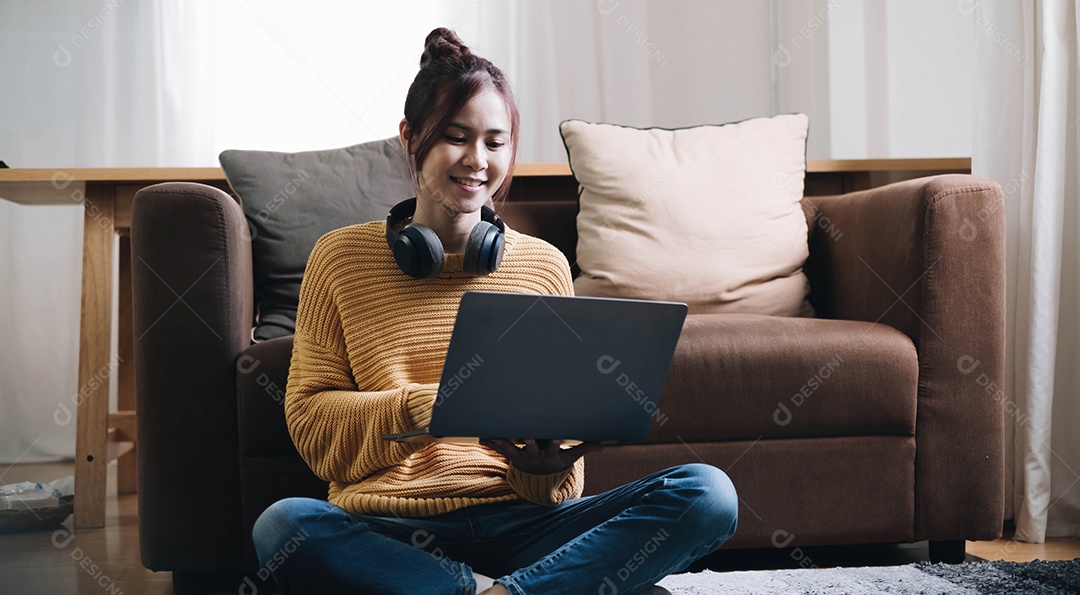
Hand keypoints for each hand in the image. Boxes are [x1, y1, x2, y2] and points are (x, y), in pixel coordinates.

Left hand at [479, 439, 603, 474]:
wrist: (541, 478)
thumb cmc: (557, 461)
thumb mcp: (571, 458)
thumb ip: (585, 449)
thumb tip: (605, 447)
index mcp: (549, 455)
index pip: (553, 449)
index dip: (554, 444)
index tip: (555, 439)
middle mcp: (534, 456)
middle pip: (530, 448)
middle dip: (528, 442)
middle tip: (525, 435)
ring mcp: (521, 457)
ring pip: (511, 449)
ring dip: (503, 442)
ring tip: (495, 434)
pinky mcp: (511, 456)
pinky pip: (499, 450)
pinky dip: (491, 443)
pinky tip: (482, 436)